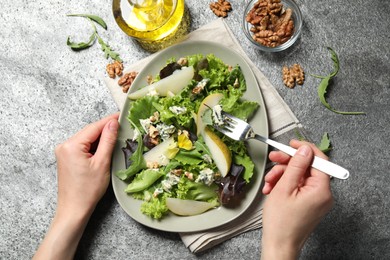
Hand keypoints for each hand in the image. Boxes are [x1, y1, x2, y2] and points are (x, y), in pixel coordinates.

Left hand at [33, 113, 118, 259]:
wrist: (74, 209)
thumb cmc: (88, 190)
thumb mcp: (102, 163)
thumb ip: (108, 141)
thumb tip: (113, 123)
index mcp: (72, 145)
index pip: (94, 127)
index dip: (109, 120)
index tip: (121, 115)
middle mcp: (64, 145)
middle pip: (90, 132)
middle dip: (106, 129)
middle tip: (122, 126)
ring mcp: (64, 152)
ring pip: (87, 139)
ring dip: (101, 138)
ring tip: (116, 137)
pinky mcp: (66, 158)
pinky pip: (82, 146)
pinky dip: (94, 146)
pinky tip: (104, 148)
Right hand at [261, 140, 333, 259]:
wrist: (279, 244)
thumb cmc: (281, 222)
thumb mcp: (284, 188)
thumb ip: (295, 166)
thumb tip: (304, 149)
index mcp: (321, 190)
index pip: (319, 160)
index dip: (305, 149)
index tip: (292, 144)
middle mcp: (323, 194)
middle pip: (307, 168)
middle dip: (288, 163)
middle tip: (274, 159)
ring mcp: (316, 199)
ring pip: (300, 177)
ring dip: (282, 175)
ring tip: (269, 182)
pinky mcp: (309, 203)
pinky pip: (298, 187)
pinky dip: (285, 185)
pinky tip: (272, 189)